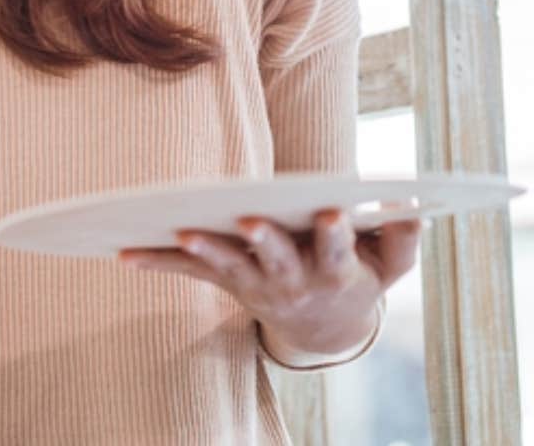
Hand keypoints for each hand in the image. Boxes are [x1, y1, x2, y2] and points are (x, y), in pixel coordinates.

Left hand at [118, 209, 420, 356]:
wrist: (323, 328)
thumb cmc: (357, 278)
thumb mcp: (389, 266)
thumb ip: (401, 239)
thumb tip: (410, 205)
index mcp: (334, 270)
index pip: (336, 249)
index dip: (335, 233)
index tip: (334, 212)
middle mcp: (291, 280)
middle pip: (275, 258)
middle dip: (264, 239)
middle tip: (249, 221)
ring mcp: (255, 284)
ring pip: (227, 265)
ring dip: (203, 249)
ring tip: (179, 231)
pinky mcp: (227, 282)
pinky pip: (189, 273)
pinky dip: (157, 263)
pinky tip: (124, 253)